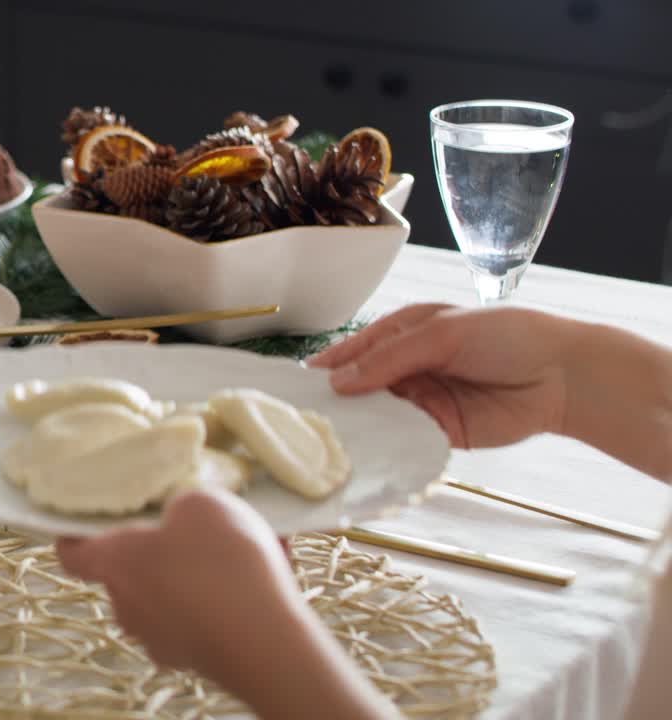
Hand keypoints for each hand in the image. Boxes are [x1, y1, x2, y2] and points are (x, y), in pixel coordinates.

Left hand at [56, 489, 297, 672]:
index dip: (76, 536)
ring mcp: (161, 639)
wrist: (265, 640)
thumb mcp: (200, 503)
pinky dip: (224, 598)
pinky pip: (204, 616)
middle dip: (157, 550)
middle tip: (190, 527)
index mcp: (115, 564)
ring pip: (171, 595)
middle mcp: (128, 606)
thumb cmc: (220, 562)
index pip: (72, 553)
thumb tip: (183, 518)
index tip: (85, 523)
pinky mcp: (197, 658)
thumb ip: (181, 506)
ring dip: (197, 573)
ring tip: (242, 548)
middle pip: (129, 573)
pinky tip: (263, 578)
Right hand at [307, 304, 577, 448]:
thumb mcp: (441, 333)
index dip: (328, 366)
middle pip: (361, 385)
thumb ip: (389, 358)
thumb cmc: (505, 335)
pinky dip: (384, 445)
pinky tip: (361, 453)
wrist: (561, 375)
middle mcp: (408, 367)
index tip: (296, 385)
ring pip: (378, 414)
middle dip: (336, 400)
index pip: (356, 350)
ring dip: (357, 425)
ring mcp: (422, 400)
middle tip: (301, 419)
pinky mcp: (438, 431)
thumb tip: (340, 383)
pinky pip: (403, 438)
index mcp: (405, 332)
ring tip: (323, 440)